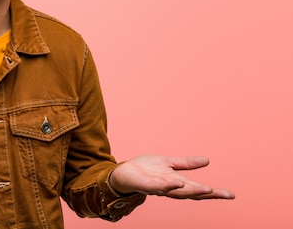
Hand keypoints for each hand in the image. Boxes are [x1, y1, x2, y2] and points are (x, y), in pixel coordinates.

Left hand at [109, 155, 234, 199]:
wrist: (124, 172)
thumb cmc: (146, 170)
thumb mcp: (169, 163)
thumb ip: (187, 163)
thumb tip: (207, 160)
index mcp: (178, 183)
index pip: (199, 188)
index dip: (214, 192)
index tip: (231, 194)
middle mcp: (171, 188)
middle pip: (193, 193)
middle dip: (209, 194)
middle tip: (225, 194)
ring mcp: (159, 188)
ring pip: (178, 192)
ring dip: (192, 191)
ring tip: (207, 189)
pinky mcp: (146, 185)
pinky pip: (158, 187)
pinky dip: (168, 186)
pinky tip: (177, 183)